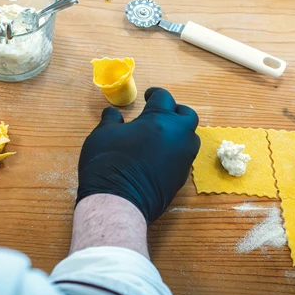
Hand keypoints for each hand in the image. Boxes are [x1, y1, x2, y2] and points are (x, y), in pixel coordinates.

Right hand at [76, 87, 200, 224]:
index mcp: (160, 119)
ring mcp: (183, 158)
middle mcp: (178, 136)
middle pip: (187, 116)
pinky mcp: (181, 178)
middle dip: (176, 112)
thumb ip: (111, 120)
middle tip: (162, 114)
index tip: (149, 95)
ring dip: (180, 133)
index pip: (164, 97)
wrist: (118, 201)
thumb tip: (113, 113)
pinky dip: (175, 152)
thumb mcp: (103, 134)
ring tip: (162, 136)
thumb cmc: (108, 161)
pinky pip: (184, 158)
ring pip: (190, 138)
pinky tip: (160, 157)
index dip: (155, 94)